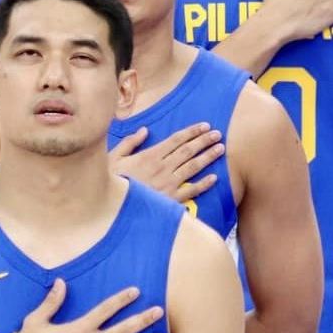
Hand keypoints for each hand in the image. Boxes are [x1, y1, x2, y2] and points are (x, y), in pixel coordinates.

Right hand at [110, 123, 224, 203]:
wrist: (112, 207)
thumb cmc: (112, 181)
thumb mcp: (114, 158)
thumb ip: (129, 143)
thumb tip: (144, 130)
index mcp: (149, 156)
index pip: (175, 140)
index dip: (191, 131)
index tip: (204, 125)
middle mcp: (162, 168)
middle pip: (187, 151)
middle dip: (204, 141)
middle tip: (218, 134)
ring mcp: (168, 184)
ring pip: (192, 167)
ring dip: (207, 157)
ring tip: (220, 149)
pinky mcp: (170, 200)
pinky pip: (191, 191)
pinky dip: (204, 184)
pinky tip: (215, 178)